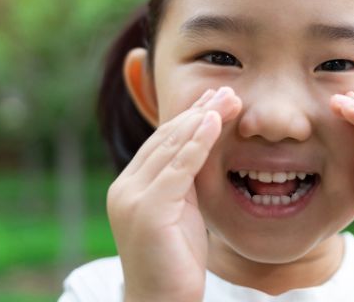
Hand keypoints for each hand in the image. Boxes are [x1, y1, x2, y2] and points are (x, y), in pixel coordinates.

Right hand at [107, 87, 241, 301]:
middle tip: (226, 91)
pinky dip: (196, 143)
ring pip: (171, 148)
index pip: (162, 143)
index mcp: (131, 186)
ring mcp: (132, 198)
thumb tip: (202, 150)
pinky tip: (214, 123)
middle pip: (166, 139)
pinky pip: (177, 168)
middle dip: (199, 112)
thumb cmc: (176, 263)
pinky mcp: (147, 210)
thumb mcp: (181, 212)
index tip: (216, 99)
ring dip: (202, 120)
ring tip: (227, 99)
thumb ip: (184, 182)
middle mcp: (126, 187)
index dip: (190, 119)